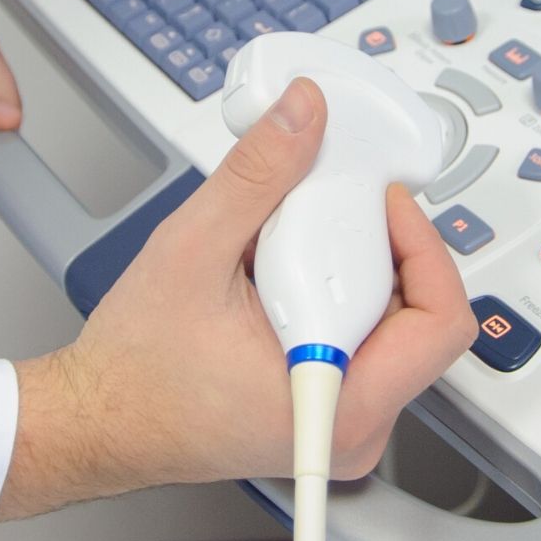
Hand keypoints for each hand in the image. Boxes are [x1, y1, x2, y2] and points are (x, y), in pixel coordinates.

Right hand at [0, 78, 476, 519]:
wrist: (101, 419)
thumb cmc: (137, 370)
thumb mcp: (194, 250)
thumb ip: (256, 174)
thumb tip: (303, 116)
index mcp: (336, 404)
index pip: (439, 321)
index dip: (421, 245)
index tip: (381, 202)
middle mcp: (353, 425)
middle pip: (422, 312)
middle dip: (381, 244)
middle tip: (331, 206)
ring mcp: (344, 420)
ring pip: (396, 321)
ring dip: (356, 264)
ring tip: (295, 242)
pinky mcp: (328, 406)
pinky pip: (367, 336)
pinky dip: (337, 289)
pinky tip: (287, 271)